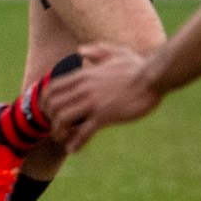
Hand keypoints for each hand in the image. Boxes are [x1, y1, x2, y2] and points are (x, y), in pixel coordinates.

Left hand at [45, 43, 162, 153]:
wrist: (154, 78)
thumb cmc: (138, 66)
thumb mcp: (115, 52)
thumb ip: (96, 51)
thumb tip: (80, 50)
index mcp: (83, 75)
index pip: (53, 87)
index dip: (46, 100)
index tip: (48, 110)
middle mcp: (83, 89)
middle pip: (53, 104)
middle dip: (49, 117)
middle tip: (54, 126)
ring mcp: (93, 103)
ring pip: (63, 118)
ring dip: (59, 130)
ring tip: (61, 138)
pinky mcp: (105, 116)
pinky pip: (84, 132)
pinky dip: (76, 142)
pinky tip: (73, 150)